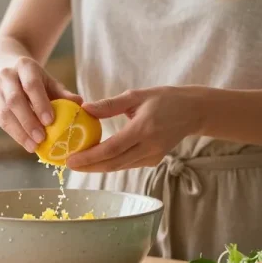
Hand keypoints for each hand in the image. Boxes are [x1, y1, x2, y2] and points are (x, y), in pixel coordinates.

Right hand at [0, 57, 81, 151]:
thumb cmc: (36, 80)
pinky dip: (14, 134)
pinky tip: (26, 143)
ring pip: (5, 113)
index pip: (31, 85)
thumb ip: (63, 93)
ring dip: (20, 132)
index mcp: (25, 66)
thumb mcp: (50, 82)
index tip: (50, 121)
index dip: (40, 103)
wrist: (8, 71)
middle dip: (28, 121)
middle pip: (14, 100)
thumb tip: (79, 104)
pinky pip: (1, 121)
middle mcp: (7, 76)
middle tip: (41, 138)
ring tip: (34, 146)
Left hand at [66, 86, 202, 171]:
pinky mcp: (153, 161)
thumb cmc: (164, 99)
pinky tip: (96, 159)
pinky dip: (110, 163)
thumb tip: (84, 108)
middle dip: (89, 166)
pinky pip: (127, 165)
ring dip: (97, 167)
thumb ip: (109, 105)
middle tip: (68, 164)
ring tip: (77, 162)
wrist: (193, 112)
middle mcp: (149, 146)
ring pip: (119, 167)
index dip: (89, 157)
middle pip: (113, 163)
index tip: (70, 159)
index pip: (111, 148)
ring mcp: (153, 156)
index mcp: (143, 129)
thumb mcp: (136, 96)